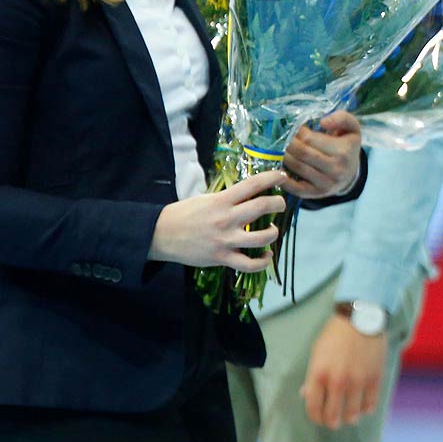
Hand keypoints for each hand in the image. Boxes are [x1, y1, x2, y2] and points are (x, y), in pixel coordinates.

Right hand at [147, 170, 288, 268]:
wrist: (160, 235)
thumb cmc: (183, 214)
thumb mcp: (206, 199)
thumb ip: (228, 198)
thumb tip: (249, 194)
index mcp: (222, 200)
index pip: (253, 184)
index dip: (272, 178)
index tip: (282, 176)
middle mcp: (227, 219)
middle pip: (264, 206)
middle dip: (279, 204)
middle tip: (280, 204)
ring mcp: (225, 240)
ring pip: (262, 237)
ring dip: (274, 232)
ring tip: (272, 229)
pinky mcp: (221, 258)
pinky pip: (249, 265)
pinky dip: (263, 261)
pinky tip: (267, 255)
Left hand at [283, 110, 361, 198]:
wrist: (350, 174)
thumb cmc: (347, 147)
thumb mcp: (352, 129)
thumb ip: (343, 118)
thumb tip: (324, 122)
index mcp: (343, 152)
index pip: (311, 139)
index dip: (297, 131)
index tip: (293, 126)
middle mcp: (335, 170)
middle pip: (302, 152)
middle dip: (288, 142)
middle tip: (280, 136)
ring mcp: (325, 184)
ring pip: (296, 167)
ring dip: (282, 155)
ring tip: (277, 147)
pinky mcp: (315, 194)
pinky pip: (294, 187)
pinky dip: (282, 177)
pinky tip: (276, 167)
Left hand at [301, 310, 387, 429]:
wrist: (361, 318)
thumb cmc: (335, 335)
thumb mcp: (317, 354)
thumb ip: (312, 377)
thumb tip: (307, 396)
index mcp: (318, 375)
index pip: (313, 408)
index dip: (315, 417)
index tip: (319, 418)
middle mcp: (337, 381)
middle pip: (332, 416)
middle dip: (331, 422)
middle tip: (334, 422)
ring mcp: (358, 381)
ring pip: (353, 414)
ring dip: (350, 418)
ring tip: (350, 416)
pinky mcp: (375, 378)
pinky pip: (371, 404)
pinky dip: (367, 409)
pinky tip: (364, 408)